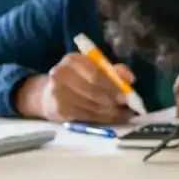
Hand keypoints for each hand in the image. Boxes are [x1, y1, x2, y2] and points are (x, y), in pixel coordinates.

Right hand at [17, 53, 135, 124]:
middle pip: (94, 90)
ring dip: (110, 112)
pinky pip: (86, 116)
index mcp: (73, 60)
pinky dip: (102, 118)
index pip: (97, 73)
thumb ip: (114, 71)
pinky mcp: (58, 110)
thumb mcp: (95, 69)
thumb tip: (130, 78)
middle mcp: (61, 74)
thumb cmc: (79, 80)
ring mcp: (57, 93)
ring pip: (91, 105)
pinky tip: (111, 118)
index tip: (127, 94)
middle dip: (113, 99)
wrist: (48, 94)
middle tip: (127, 106)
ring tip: (122, 114)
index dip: (114, 85)